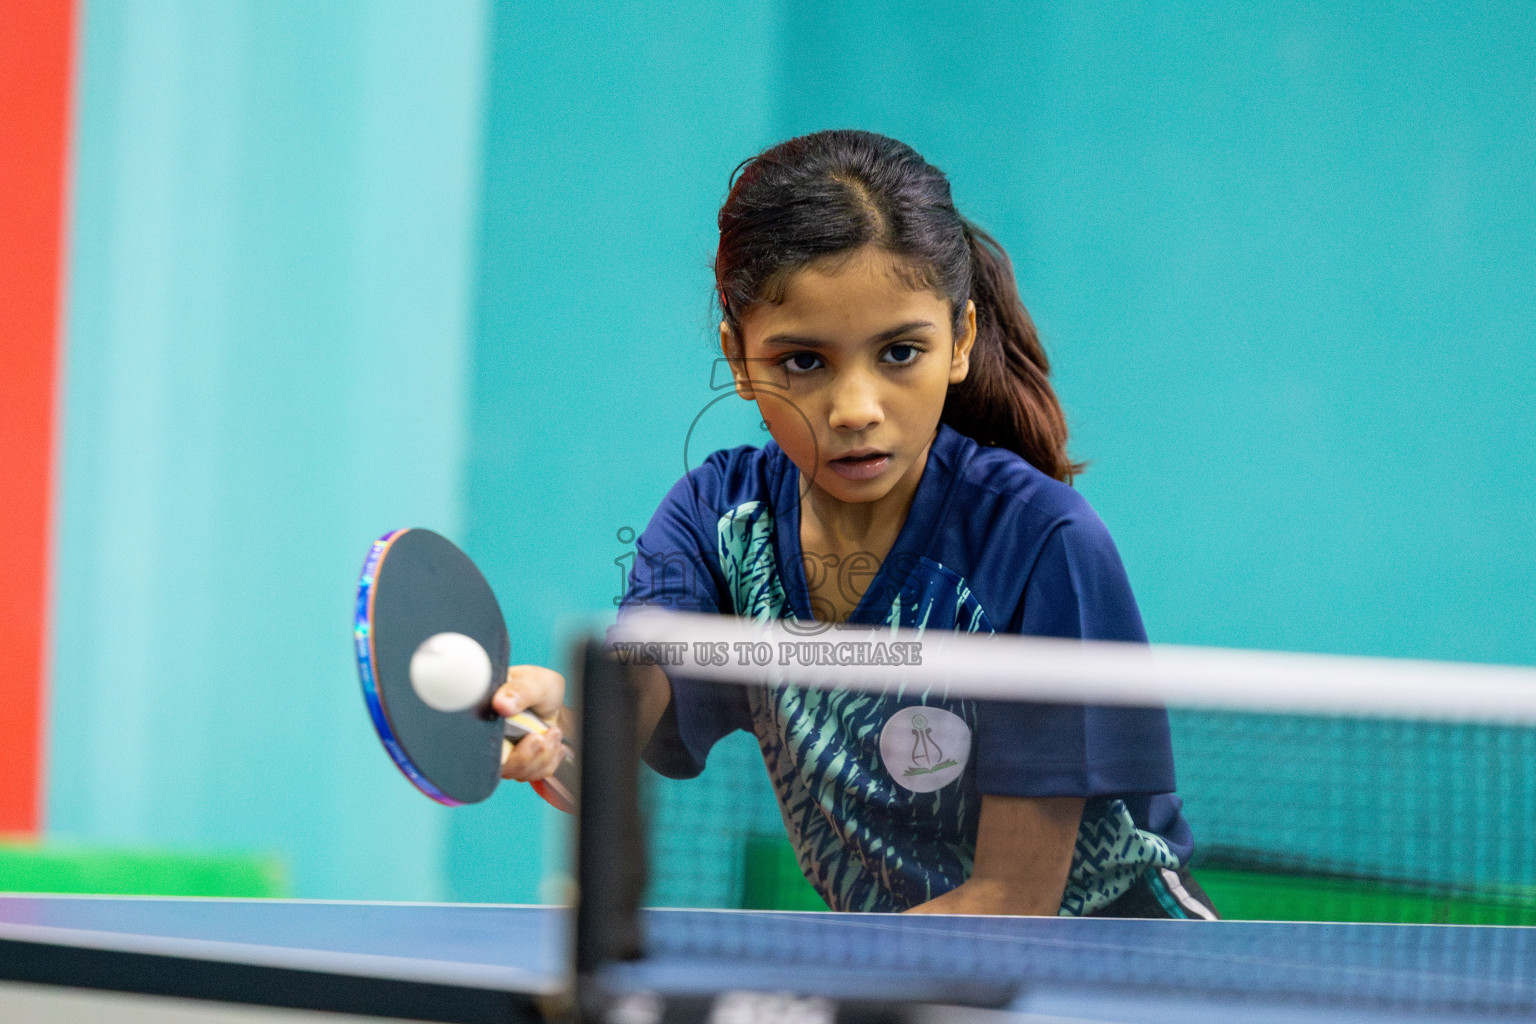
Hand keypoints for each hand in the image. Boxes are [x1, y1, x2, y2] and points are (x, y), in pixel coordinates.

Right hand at [493, 665, 567, 782]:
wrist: (552, 699)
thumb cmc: (539, 687)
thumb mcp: (534, 681)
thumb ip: (520, 690)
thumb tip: (502, 704)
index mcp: (485, 717)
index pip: (482, 746)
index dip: (506, 750)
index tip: (534, 738)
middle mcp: (491, 739)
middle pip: (502, 766)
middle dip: (529, 757)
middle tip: (547, 735)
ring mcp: (505, 753)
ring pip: (518, 773)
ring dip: (542, 758)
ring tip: (554, 734)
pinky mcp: (519, 763)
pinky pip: (532, 775)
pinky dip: (548, 762)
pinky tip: (555, 745)